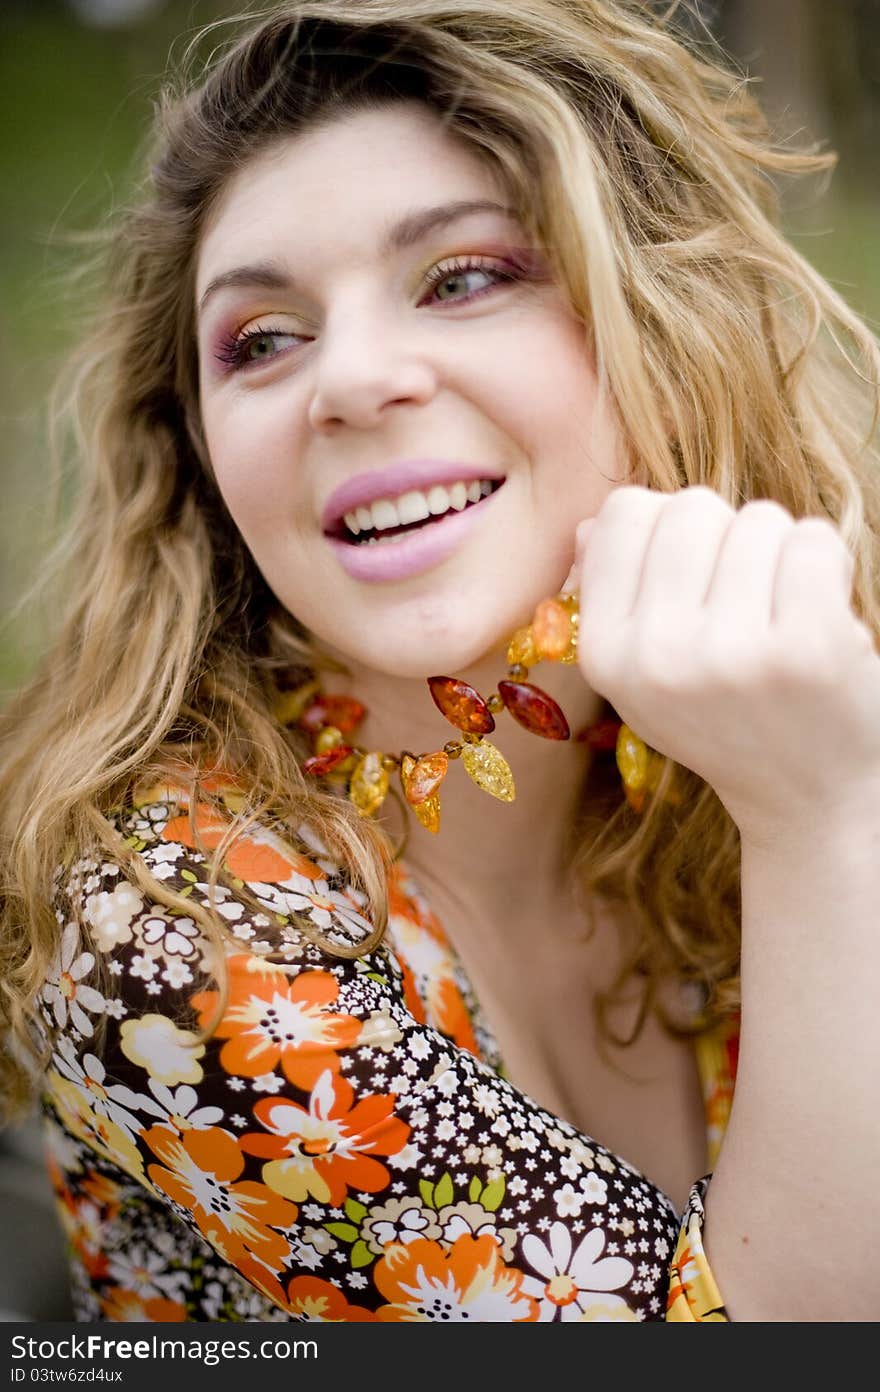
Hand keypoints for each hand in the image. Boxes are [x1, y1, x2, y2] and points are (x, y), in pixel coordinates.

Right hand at [573, 485, 879, 850]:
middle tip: (745, 598)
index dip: (667, 529)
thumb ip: (611, 597)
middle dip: (727, 535)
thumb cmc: (726, 716)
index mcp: (604, 654)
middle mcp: (657, 655)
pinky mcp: (806, 649)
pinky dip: (827, 564)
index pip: (623, 514)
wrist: (805, 799)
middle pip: (691, 506)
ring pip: (758, 519)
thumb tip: (588, 525)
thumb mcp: (643, 674)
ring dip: (780, 554)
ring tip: (781, 615)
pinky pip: (813, 540)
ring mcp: (731, 653)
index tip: (692, 576)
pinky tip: (821, 613)